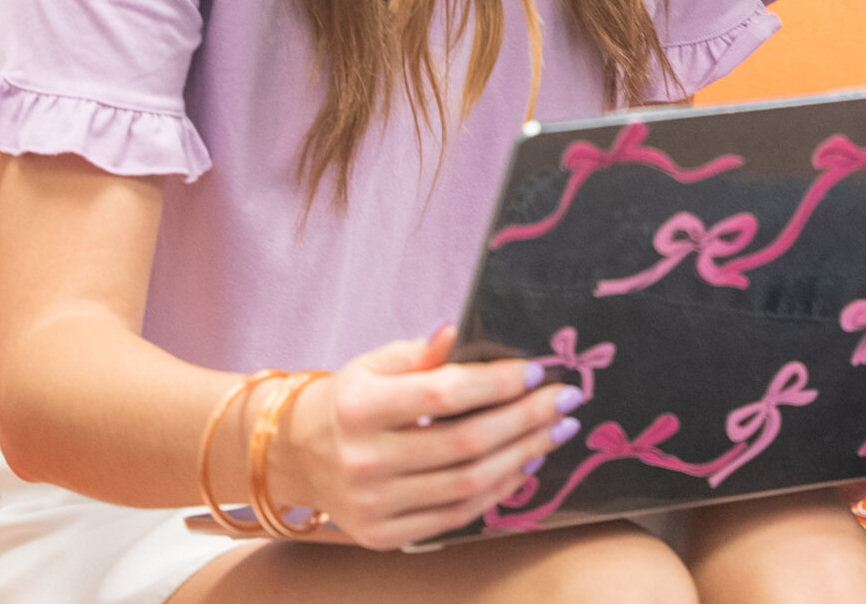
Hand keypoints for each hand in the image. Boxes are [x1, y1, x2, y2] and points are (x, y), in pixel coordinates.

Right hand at [270, 324, 584, 548]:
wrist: (299, 457)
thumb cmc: (351, 401)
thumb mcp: (375, 364)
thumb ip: (421, 352)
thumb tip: (460, 331)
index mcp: (360, 407)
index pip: (444, 394)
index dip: (497, 384)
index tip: (537, 372)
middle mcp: (363, 459)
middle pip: (465, 443)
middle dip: (526, 420)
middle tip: (566, 400)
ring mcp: (373, 503)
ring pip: (468, 484)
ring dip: (523, 455)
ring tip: (556, 431)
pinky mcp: (383, 534)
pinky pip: (457, 516)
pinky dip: (498, 490)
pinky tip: (525, 464)